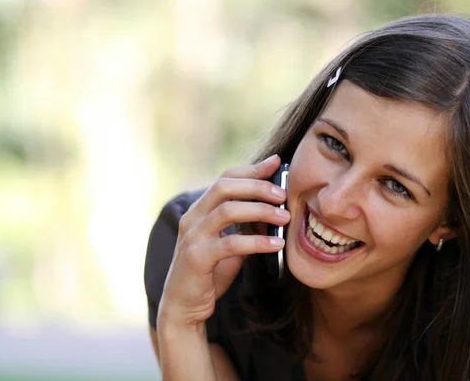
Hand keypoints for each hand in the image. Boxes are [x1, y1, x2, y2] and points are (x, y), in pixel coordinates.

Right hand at [158, 155, 289, 328]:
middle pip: (224, 187)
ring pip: (227, 211)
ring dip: (260, 211)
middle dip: (257, 186)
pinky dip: (257, 241)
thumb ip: (244, 228)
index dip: (251, 169)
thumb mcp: (228, 245)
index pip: (224, 178)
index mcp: (199, 210)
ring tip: (285, 217)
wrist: (184, 307)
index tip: (277, 163)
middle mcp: (192, 218)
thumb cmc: (208, 274)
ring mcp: (192, 237)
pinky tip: (276, 244)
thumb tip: (273, 212)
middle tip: (284, 195)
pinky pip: (231, 244)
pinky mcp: (197, 258)